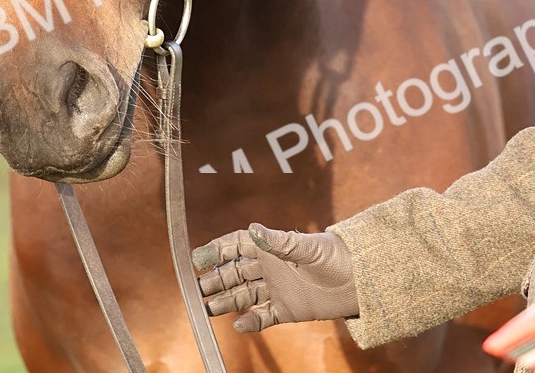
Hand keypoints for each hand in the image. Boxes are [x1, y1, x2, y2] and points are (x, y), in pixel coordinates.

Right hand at [192, 225, 358, 332]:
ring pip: (244, 295)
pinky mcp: (286, 309)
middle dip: (215, 279)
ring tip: (208, 309)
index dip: (217, 250)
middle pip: (235, 272)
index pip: (236, 246)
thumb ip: (279, 242)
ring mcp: (276, 289)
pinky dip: (250, 321)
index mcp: (270, 247)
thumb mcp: (306, 247)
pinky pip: (263, 316)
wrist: (357, 281)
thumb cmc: (333, 256)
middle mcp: (269, 267)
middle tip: (197, 288)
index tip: (198, 257)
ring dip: (226, 300)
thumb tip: (253, 229)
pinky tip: (237, 325)